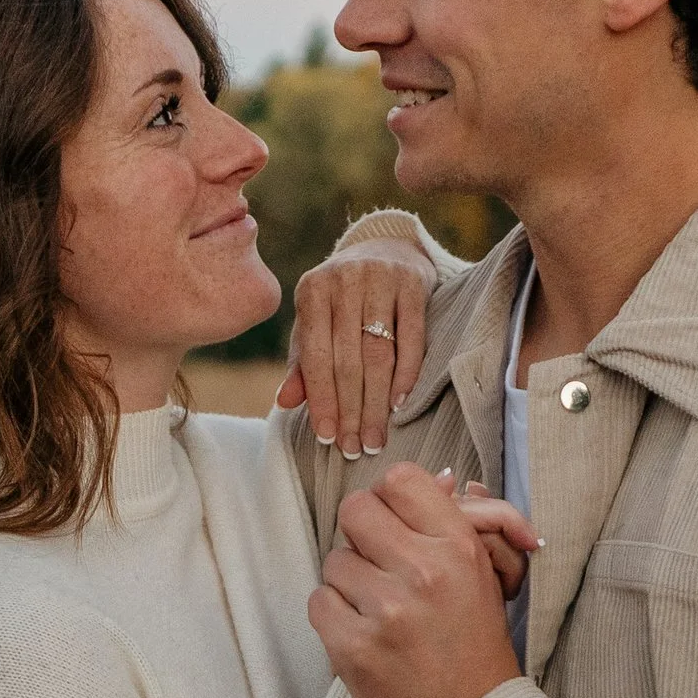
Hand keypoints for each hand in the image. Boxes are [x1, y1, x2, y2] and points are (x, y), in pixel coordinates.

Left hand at [276, 238, 435, 459]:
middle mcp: (343, 280)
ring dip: (377, 402)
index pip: (316, 356)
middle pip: (348, 360)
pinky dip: (407, 374)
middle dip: (351, 410)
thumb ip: (302, 362)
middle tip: (356, 448)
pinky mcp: (413, 283)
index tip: (328, 438)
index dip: (321, 400)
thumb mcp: (317, 322)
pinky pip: (412, 337)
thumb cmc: (344, 299)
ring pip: (379, 353)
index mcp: (312, 290)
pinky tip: (400, 404)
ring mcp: (380, 278)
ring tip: (376, 437)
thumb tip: (283, 403)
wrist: (388, 249)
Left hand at [309, 463, 530, 697]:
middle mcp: (423, 571)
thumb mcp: (484, 573)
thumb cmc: (476, 642)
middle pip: (355, 510)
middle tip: (378, 560)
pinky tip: (361, 631)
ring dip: (349, 581)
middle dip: (362, 533)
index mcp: (458, 546)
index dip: (389, 498)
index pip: (400, 479)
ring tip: (377, 607)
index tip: (395, 523)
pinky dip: (334, 616)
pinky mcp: (354, 648)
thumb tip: (444, 477)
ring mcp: (386, 611)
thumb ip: (461, 521)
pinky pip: (318, 601)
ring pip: (335, 559)